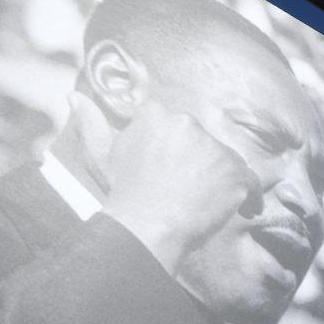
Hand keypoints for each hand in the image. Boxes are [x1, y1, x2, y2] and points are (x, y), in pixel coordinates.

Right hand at [70, 92, 261, 273]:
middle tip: (184, 190)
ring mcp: (216, 148)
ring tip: (204, 202)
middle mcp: (189, 124)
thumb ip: (92, 124)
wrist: (147, 227)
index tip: (170, 168)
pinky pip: (251, 181)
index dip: (173, 149)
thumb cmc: (123, 195)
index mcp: (158, 114)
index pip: (174, 124)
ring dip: (219, 178)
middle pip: (201, 141)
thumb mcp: (102, 157)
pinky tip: (243, 207)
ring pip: (225, 159)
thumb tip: (73, 97)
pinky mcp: (236, 173)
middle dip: (196, 162)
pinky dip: (249, 195)